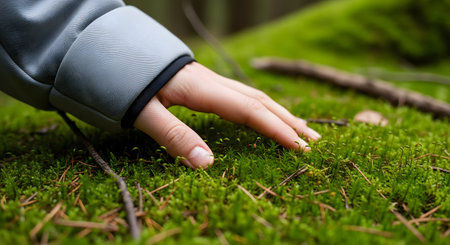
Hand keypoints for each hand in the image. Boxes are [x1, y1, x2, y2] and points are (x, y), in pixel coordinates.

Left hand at [134, 62, 320, 168]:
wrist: (121, 54)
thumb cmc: (130, 84)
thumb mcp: (145, 112)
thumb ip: (174, 136)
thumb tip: (207, 164)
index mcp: (204, 90)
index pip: (250, 111)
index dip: (276, 129)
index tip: (300, 147)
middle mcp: (215, 84)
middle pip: (261, 102)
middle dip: (289, 122)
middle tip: (314, 142)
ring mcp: (214, 83)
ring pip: (256, 97)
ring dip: (282, 114)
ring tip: (302, 131)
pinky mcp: (209, 85)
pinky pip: (245, 97)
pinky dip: (265, 109)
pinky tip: (269, 117)